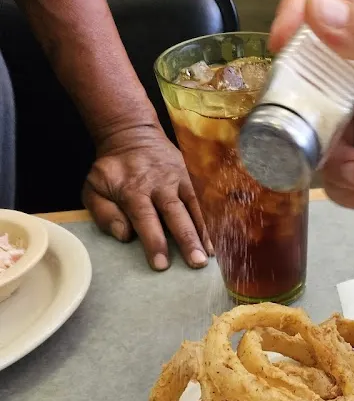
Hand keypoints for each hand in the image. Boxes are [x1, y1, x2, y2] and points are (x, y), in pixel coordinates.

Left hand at [82, 124, 213, 269]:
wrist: (132, 135)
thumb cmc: (112, 171)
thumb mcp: (94, 187)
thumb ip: (104, 213)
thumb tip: (125, 235)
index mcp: (133, 189)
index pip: (145, 218)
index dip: (154, 241)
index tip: (161, 264)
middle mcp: (159, 184)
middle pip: (175, 214)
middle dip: (186, 239)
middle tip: (196, 263)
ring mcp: (178, 180)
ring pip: (192, 209)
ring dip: (202, 233)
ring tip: (209, 257)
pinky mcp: (189, 179)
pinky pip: (200, 204)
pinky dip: (207, 224)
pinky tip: (213, 245)